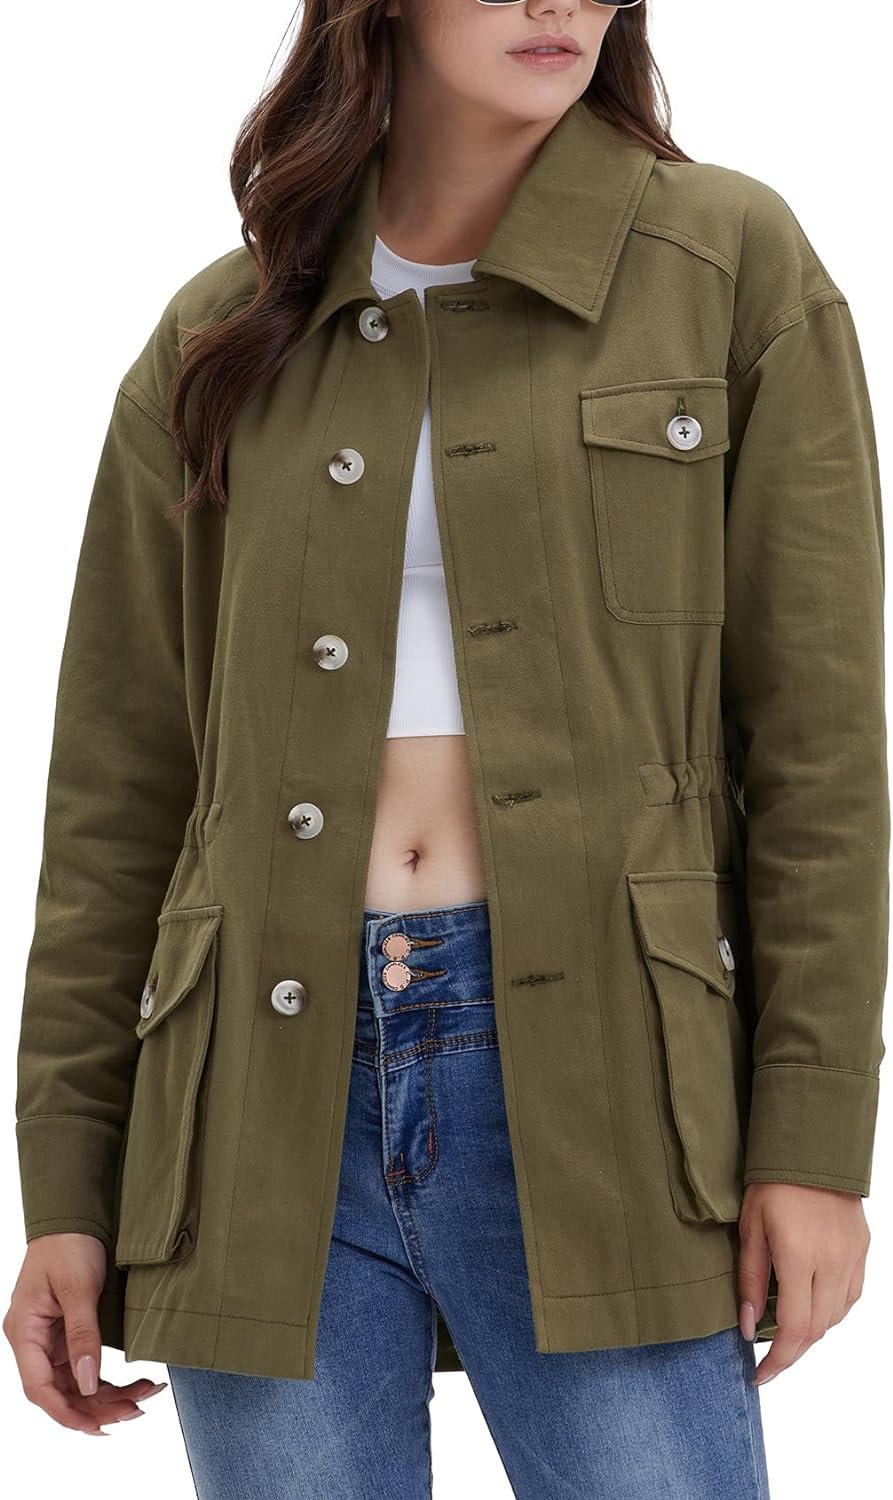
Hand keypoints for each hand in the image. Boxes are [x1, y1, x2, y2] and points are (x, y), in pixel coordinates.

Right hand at [3, 1233, 166, 1434]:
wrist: (75, 1216)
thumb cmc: (69, 1243)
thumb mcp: (78, 1287)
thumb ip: (83, 1335)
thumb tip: (88, 1383)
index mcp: (25, 1332)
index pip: (39, 1388)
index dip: (67, 1412)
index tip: (99, 1425)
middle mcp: (34, 1341)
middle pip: (60, 1391)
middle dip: (97, 1406)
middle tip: (136, 1410)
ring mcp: (50, 1338)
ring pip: (75, 1383)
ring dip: (107, 1395)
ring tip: (144, 1397)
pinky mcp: (68, 1333)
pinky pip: (84, 1367)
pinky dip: (106, 1379)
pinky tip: (133, 1384)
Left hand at [736, 1181, 870, 1385]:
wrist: (812, 1148)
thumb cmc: (772, 1183)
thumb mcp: (750, 1228)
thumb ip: (749, 1280)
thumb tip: (747, 1326)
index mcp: (799, 1257)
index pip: (793, 1328)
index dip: (778, 1360)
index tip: (760, 1375)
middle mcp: (831, 1262)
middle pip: (816, 1329)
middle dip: (792, 1351)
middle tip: (768, 1359)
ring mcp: (851, 1257)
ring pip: (835, 1316)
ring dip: (811, 1331)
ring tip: (785, 1330)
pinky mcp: (862, 1250)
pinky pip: (850, 1295)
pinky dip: (831, 1310)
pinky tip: (812, 1304)